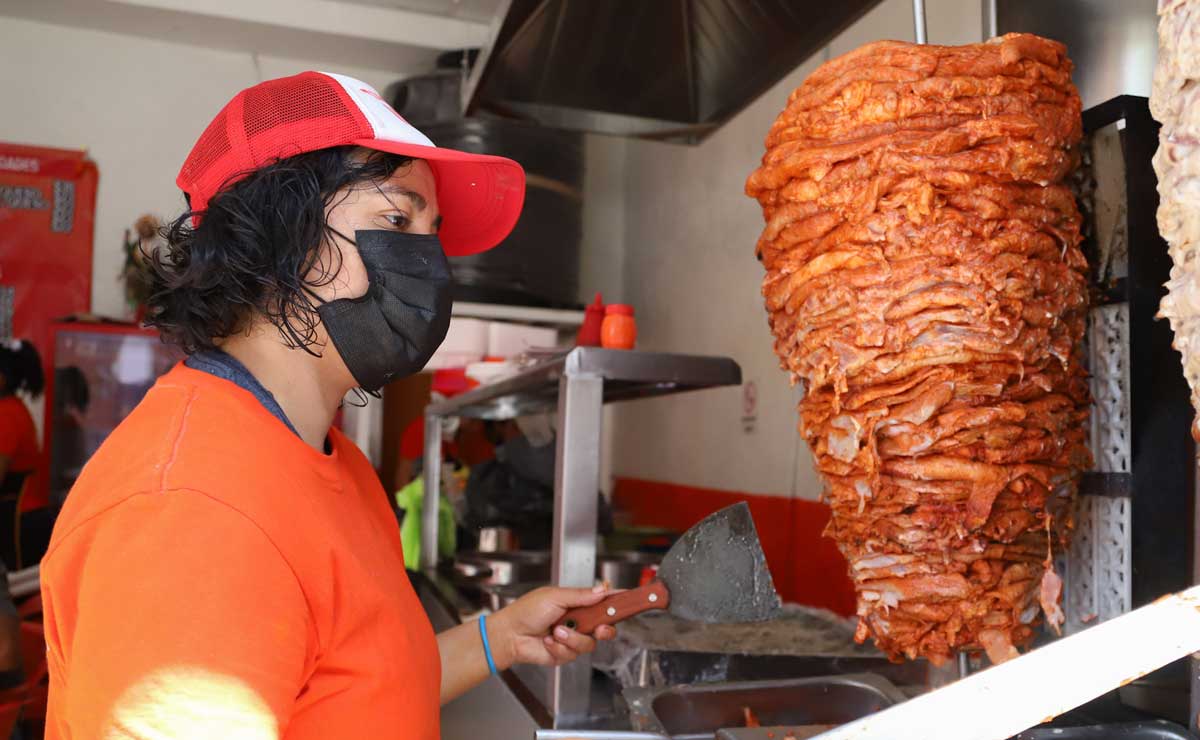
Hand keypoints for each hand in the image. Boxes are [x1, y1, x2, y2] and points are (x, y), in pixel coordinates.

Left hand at [488, 585, 618, 668]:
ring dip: (572, 638)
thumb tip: (601, 589)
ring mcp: (572, 638)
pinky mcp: (565, 654)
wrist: (510, 635)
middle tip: (600, 627)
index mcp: (576, 603)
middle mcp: (577, 621)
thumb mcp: (555, 597)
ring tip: (555, 631)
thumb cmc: (526, 611)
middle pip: (604, 627)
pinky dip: (560, 647)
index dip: (616, 601)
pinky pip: (573, 653)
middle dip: (605, 628)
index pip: (601, 601)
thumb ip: (581, 595)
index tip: (628, 599)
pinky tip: (548, 641)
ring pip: (589, 643)